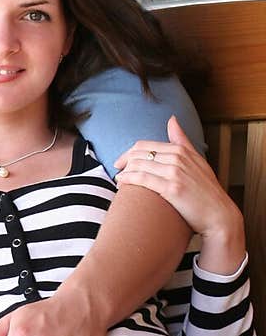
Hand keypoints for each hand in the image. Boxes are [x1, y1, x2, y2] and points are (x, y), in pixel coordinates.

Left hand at [114, 116, 244, 272]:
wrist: (218, 215)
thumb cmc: (206, 190)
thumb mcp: (197, 160)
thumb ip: (182, 140)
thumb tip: (172, 119)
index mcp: (181, 150)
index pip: (145, 145)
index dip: (128, 153)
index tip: (120, 162)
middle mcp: (177, 157)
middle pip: (138, 153)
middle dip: (124, 161)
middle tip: (117, 171)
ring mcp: (175, 172)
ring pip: (138, 164)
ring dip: (124, 171)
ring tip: (118, 180)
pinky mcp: (172, 188)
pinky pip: (142, 178)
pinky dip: (128, 179)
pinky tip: (122, 184)